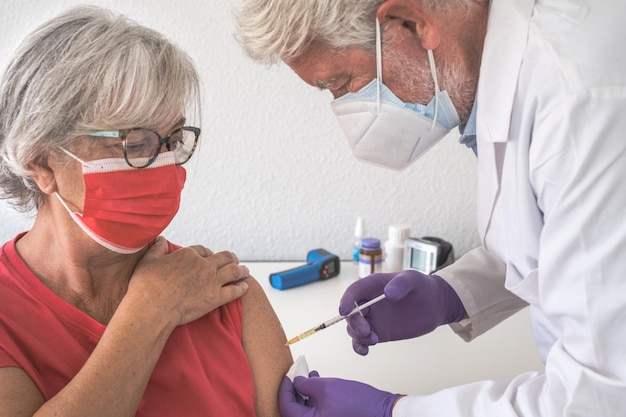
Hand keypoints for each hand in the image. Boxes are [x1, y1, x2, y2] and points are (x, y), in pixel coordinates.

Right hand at [128, 236, 249, 326]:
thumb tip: (160, 239)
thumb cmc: (145, 286)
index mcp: (188, 254)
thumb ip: (157, 249)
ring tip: (245, 270)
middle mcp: (203, 265)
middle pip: (223, 257)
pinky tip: (246, 287)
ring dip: (241, 270)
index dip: (207, 253)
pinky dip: (242, 288)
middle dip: (230, 258)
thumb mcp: (148, 262)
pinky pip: (234, 291)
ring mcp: (211, 281)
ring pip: (233, 271)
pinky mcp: (215, 298)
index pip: (203, 250)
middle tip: (233, 260)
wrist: (151, 309)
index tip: (209, 257)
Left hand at [279, 371, 400, 416]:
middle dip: (293, 390)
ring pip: (304, 410)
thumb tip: (295, 381)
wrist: (380, 410)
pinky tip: (317, 382)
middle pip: (294, 410)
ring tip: (307, 375)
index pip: (287, 407)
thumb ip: (306, 384)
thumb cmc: (357, 403)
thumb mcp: (326, 387)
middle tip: (295, 375)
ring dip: (303, 392)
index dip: (284, 389)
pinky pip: (315, 411)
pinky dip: (313, 397)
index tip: (287, 375)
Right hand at [339, 270, 465, 354]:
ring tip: (374, 340)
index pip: (353, 292)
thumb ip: (401, 285)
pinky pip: (363, 340)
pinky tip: (365, 351)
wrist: (434, 304)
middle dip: (354, 323)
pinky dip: (360, 346)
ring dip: (358, 336)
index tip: (344, 311)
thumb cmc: (422, 287)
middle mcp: (368, 302)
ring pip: (354, 328)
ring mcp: (373, 319)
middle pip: (351, 313)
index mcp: (372, 286)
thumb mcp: (413, 280)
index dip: (346, 300)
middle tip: (367, 331)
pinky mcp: (379, 332)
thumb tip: (388, 294)